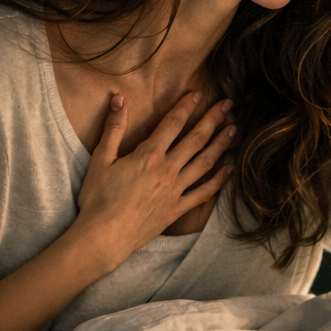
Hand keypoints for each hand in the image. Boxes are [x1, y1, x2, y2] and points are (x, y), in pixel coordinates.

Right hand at [71, 91, 233, 271]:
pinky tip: (228, 170)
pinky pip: (203, 194)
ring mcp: (175, 190)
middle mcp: (167, 170)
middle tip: (228, 105)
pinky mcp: (177, 209)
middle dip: (213, 119)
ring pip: (205, 163)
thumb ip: (113, 128)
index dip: (186, 106)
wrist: (104, 236)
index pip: (173, 124)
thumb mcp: (100, 159)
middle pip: (196, 139)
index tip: (199, 94)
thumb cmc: (98, 198)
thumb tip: (119, 99)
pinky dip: (217, 181)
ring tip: (233, 130)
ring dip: (220, 145)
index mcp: (148, 155)